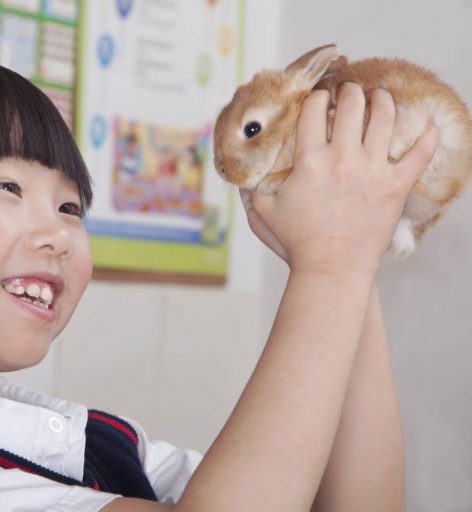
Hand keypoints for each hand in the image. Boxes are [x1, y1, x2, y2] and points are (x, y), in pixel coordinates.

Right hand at [247, 83, 438, 276]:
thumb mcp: (262, 214)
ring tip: (379, 98)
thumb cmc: (296, 244)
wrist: (331, 270)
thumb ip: (250, 190)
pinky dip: (428, 135)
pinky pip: (420, 152)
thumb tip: (239, 174)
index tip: (317, 99)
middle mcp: (342, 158)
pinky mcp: (396, 186)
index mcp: (310, 161)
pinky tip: (428, 123)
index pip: (313, 109)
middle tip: (349, 93)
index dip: (315, 97)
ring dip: (382, 100)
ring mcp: (373, 170)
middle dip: (350, 91)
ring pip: (385, 116)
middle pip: (352, 103)